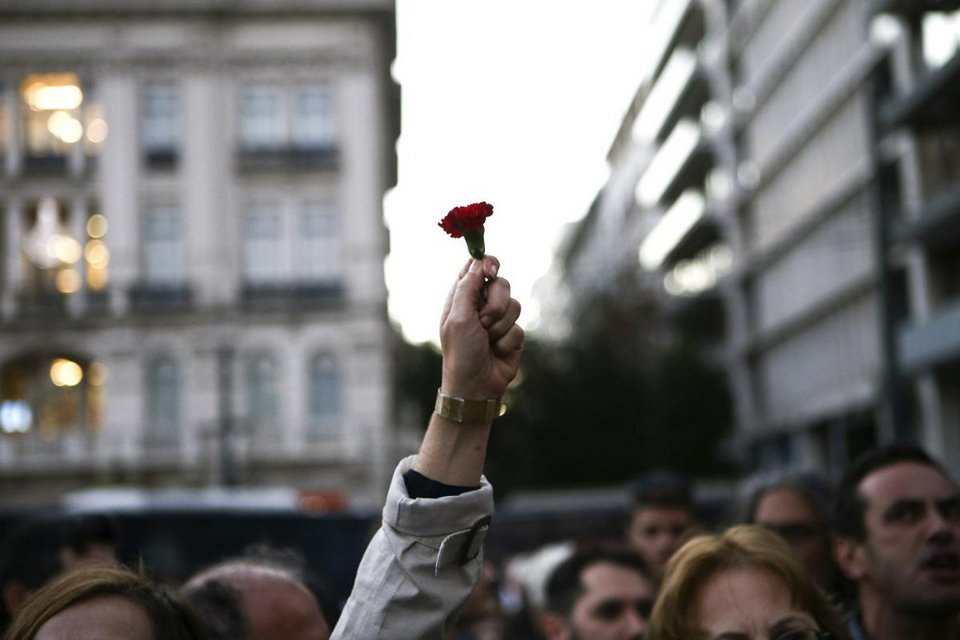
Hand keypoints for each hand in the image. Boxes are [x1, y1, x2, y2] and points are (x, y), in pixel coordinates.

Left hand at [439, 255, 522, 400]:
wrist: (475, 387)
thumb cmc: (460, 353)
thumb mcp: (458, 318)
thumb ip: (467, 288)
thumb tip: (478, 262)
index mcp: (462, 298)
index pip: (476, 268)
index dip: (487, 265)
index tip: (491, 272)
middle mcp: (480, 306)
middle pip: (501, 284)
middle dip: (496, 303)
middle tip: (483, 321)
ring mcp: (498, 320)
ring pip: (515, 305)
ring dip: (501, 326)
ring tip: (488, 341)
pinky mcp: (512, 335)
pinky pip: (520, 327)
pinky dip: (508, 341)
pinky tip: (497, 352)